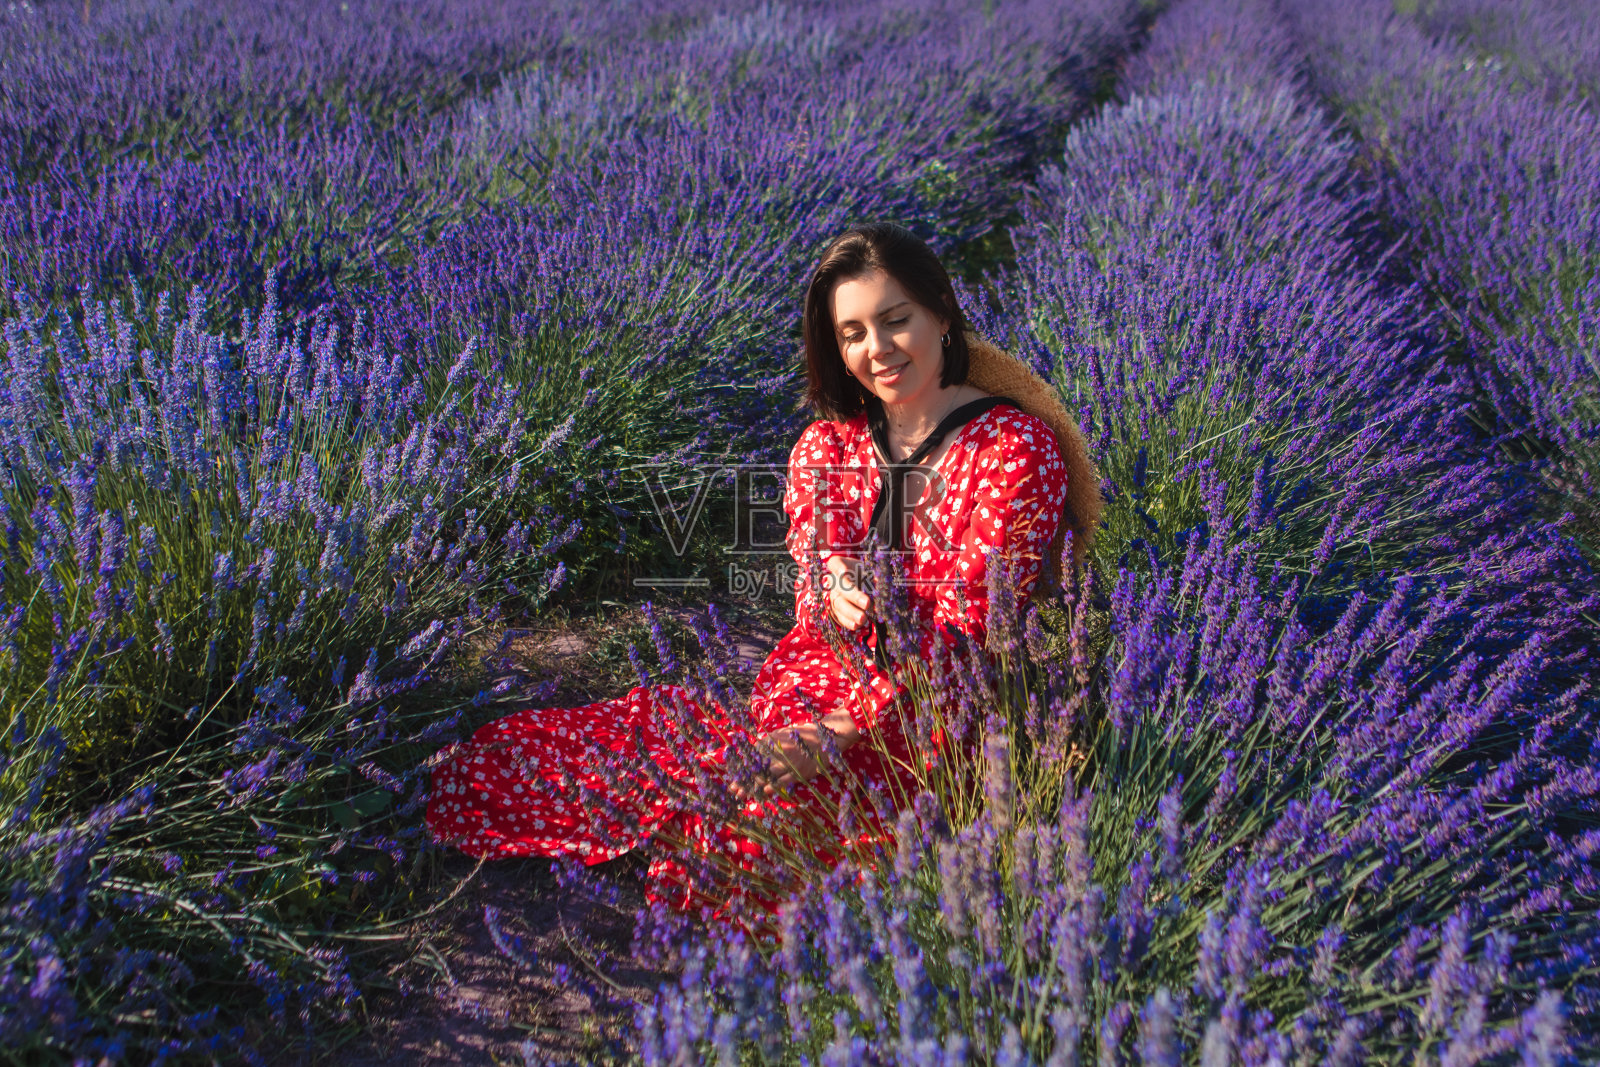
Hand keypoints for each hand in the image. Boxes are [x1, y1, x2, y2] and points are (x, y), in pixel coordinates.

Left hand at [733, 706, 861, 798]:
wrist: (826, 738)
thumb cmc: (803, 735)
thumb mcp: (783, 733)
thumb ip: (768, 740)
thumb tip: (754, 746)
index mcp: (771, 740)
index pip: (751, 756)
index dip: (741, 767)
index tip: (734, 776)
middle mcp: (776, 751)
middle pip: (755, 768)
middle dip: (743, 781)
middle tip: (733, 790)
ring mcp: (787, 762)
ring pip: (766, 777)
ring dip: (753, 787)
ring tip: (742, 795)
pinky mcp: (798, 772)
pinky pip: (781, 782)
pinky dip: (771, 788)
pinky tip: (763, 793)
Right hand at [825, 555, 872, 630]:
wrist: (863, 587)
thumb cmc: (868, 575)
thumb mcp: (873, 572)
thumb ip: (876, 577)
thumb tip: (883, 586)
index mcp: (842, 566)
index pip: (834, 563)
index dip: (837, 567)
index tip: (844, 571)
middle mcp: (835, 581)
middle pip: (839, 587)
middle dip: (853, 595)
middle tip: (867, 603)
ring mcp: (834, 596)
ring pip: (839, 604)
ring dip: (851, 612)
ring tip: (863, 618)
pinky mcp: (836, 611)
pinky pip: (840, 617)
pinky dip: (848, 622)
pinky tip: (856, 625)